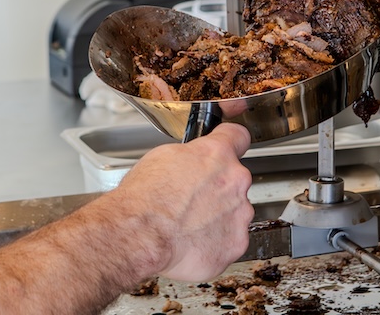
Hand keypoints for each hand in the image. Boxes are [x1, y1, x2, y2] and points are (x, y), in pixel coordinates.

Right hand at [113, 123, 253, 281]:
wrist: (140, 237)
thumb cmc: (145, 200)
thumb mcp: (161, 158)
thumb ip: (190, 157)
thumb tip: (193, 162)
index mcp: (216, 155)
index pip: (238, 136)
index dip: (231, 142)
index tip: (229, 147)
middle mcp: (234, 182)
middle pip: (234, 180)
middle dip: (216, 188)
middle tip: (191, 200)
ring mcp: (238, 214)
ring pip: (233, 212)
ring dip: (217, 217)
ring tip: (188, 224)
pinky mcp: (236, 242)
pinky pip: (230, 239)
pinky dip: (215, 242)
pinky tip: (193, 241)